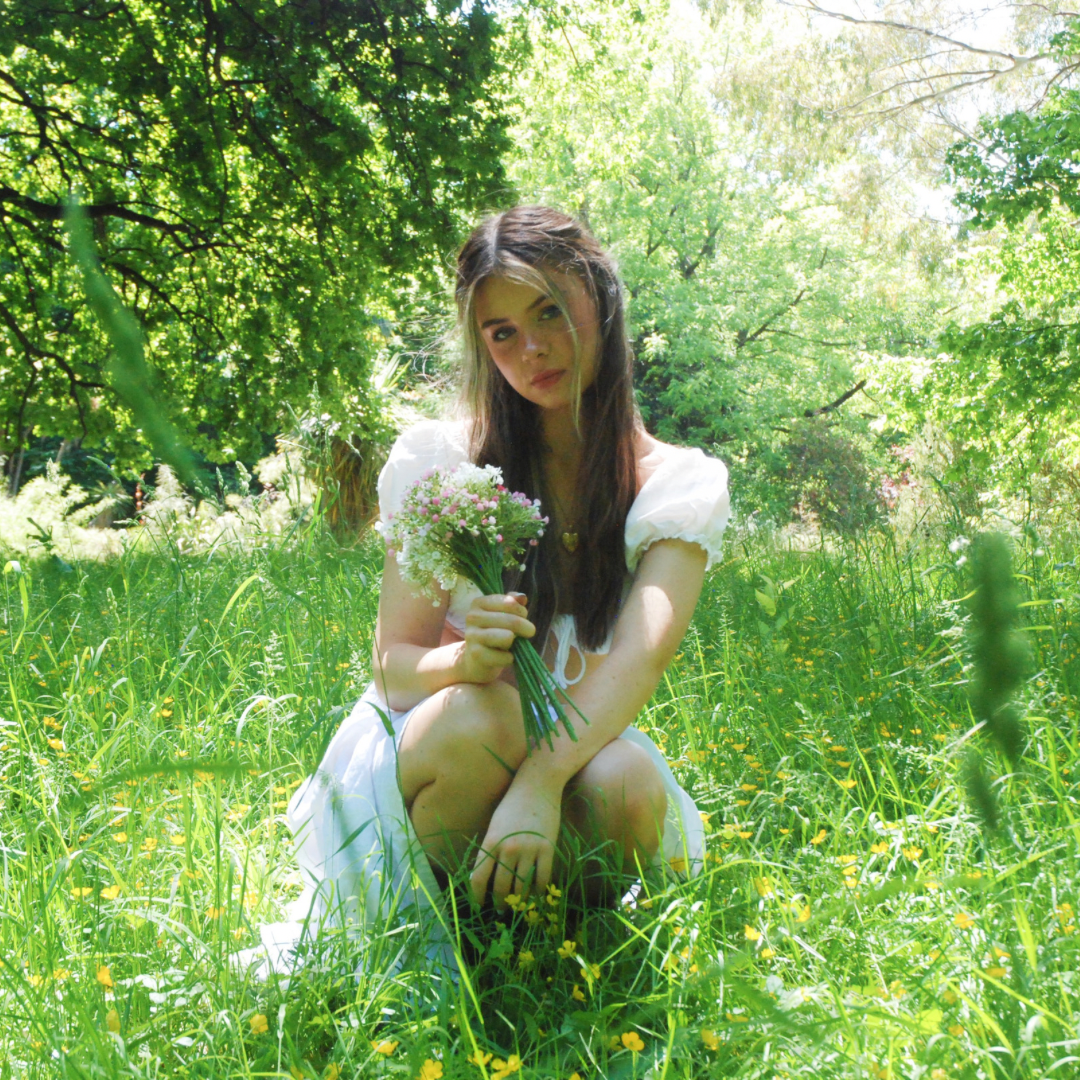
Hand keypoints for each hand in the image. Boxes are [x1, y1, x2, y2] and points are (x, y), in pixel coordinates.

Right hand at [457, 592, 534, 684]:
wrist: (476, 659)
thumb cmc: (494, 631)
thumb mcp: (503, 614)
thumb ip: (512, 603)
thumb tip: (522, 597)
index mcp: (479, 602)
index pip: (510, 603)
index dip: (522, 612)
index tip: (523, 617)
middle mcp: (472, 616)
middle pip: (512, 621)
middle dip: (526, 628)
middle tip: (528, 632)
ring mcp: (472, 635)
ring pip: (507, 637)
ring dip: (515, 643)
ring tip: (510, 644)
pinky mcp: (475, 654)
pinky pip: (504, 656)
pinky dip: (509, 658)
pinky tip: (505, 657)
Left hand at [471, 775, 561, 908]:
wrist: (537, 785)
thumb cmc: (512, 804)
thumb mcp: (494, 826)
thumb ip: (490, 850)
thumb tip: (484, 878)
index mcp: (491, 842)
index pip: (479, 879)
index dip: (477, 896)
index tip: (479, 905)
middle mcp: (509, 849)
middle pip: (501, 887)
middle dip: (500, 902)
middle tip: (501, 909)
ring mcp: (529, 849)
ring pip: (522, 887)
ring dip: (519, 900)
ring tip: (518, 905)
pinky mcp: (548, 849)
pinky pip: (542, 879)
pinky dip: (539, 891)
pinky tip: (536, 895)